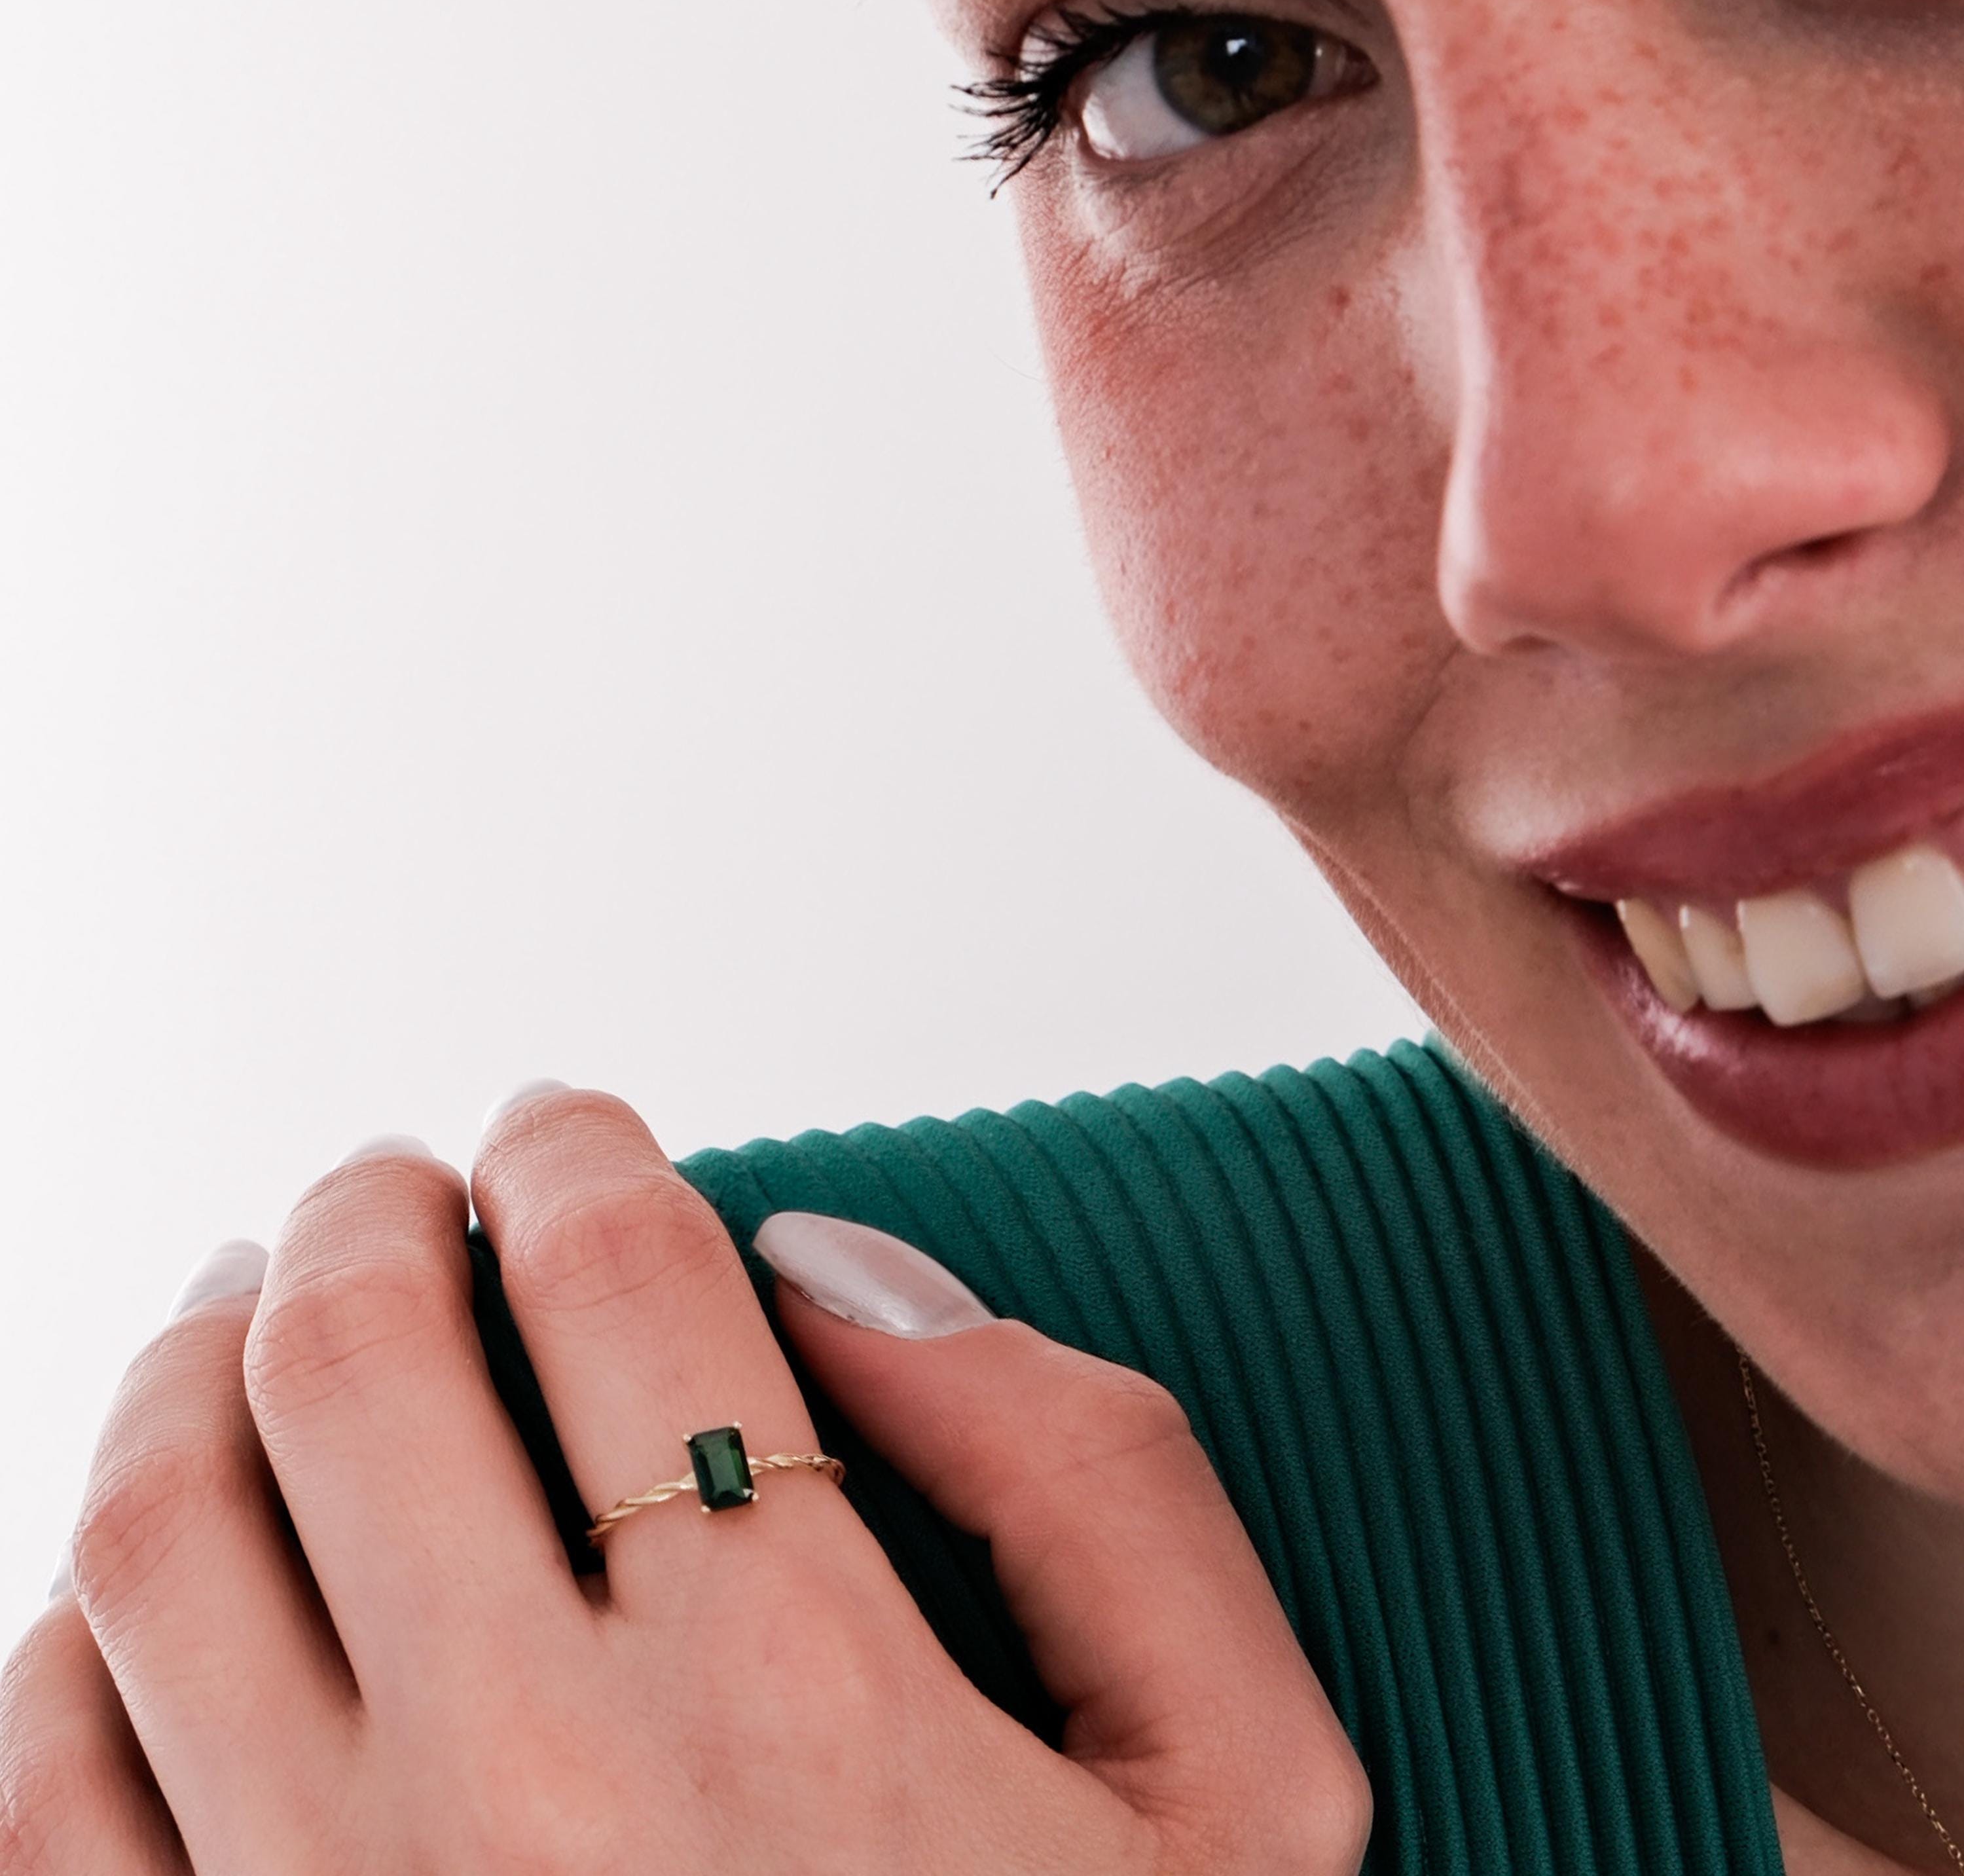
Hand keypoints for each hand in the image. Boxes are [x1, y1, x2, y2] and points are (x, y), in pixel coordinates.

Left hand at [1, 1089, 1369, 1873]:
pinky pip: (40, 1791)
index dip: (581, 1148)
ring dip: (195, 1361)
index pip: (622, 1278)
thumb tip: (843, 1276)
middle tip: (400, 1177)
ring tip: (250, 1305)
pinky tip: (143, 1575)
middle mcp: (539, 1797)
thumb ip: (1092, 1479)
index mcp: (799, 1698)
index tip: (570, 1123)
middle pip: (360, 1360)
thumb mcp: (1235, 1785)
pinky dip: (64, 1630)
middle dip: (376, 1207)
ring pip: (162, 1537)